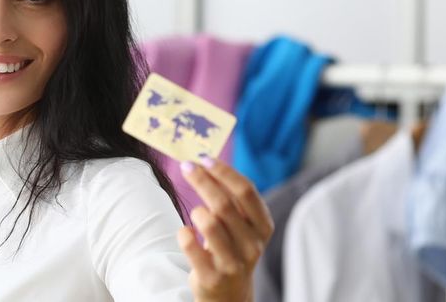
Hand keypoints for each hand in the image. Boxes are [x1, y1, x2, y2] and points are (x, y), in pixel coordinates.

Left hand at [178, 157, 273, 301]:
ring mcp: (233, 262)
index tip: (204, 158)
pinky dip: (183, 233)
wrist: (230, 295)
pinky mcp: (212, 276)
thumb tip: (206, 163)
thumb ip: (231, 200)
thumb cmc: (232, 251)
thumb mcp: (241, 227)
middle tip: (186, 167)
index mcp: (262, 226)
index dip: (224, 172)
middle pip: (224, 203)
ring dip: (196, 211)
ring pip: (209, 223)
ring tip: (195, 212)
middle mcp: (252, 245)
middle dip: (202, 180)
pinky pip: (190, 244)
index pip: (246, 191)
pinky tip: (186, 233)